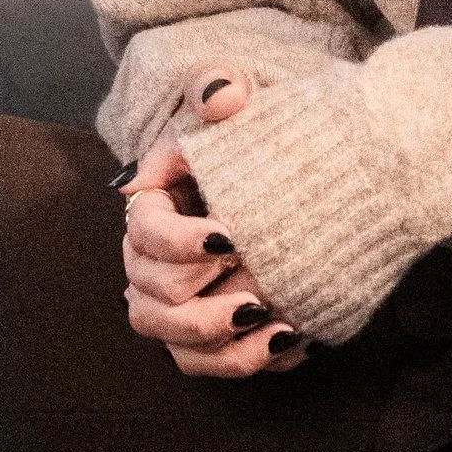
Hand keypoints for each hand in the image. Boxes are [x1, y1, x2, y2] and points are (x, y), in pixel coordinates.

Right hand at [117, 76, 304, 376]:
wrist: (306, 174)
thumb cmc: (260, 134)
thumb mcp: (241, 98)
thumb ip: (220, 86)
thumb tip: (215, 101)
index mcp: (151, 209)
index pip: (145, 236)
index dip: (182, 244)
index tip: (231, 238)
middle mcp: (154, 265)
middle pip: (151, 302)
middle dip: (203, 301)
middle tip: (258, 285)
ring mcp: (182, 304)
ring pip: (177, 347)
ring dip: (224, 345)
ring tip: (277, 325)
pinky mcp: (215, 333)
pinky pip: (214, 365)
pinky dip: (248, 362)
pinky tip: (294, 340)